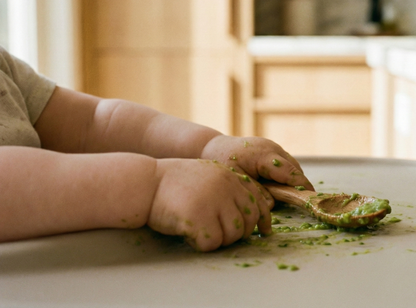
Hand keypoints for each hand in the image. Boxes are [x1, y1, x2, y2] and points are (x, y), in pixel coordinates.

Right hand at [148, 158, 271, 251]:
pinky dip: (201, 243)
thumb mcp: (208, 176)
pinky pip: (212, 243)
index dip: (263, 220)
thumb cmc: (173, 184)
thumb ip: (228, 189)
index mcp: (230, 177)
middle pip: (247, 222)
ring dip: (218, 239)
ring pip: (233, 235)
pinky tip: (188, 232)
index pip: (258, 202)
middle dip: (236, 233)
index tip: (264, 231)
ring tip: (199, 230)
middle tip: (216, 231)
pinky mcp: (199, 217)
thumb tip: (252, 214)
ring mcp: (214, 201)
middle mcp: (226, 187)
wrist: (145, 182)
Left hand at [200, 136, 313, 193]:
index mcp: (264, 156)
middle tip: (301, 200)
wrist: (214, 147)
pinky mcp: (272, 148)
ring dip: (292, 178)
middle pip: (294, 168)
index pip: (289, 172)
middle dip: (298, 183)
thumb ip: (256, 193)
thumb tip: (272, 203)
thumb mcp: (237, 181)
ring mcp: (273, 146)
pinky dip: (285, 174)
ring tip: (288, 194)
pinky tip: (278, 185)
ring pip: (292, 165)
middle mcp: (272, 148)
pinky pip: (285, 162)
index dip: (301, 185)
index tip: (311, 196)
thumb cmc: (224, 164)